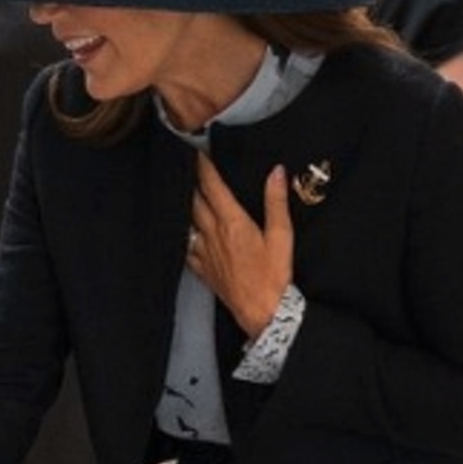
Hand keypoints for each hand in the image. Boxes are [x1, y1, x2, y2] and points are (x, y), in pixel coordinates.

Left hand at [187, 153, 292, 338]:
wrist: (263, 312)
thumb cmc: (275, 275)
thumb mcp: (282, 236)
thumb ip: (276, 202)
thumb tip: (276, 172)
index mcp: (232, 222)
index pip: (212, 186)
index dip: (203, 167)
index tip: (197, 151)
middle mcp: (212, 233)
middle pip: (194, 199)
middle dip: (190, 181)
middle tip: (185, 165)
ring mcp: (202, 251)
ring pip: (186, 220)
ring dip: (184, 204)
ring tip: (180, 191)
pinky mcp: (200, 267)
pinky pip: (184, 245)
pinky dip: (181, 232)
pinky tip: (180, 228)